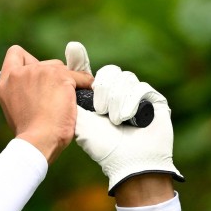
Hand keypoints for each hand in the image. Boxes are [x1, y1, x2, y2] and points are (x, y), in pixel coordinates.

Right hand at [0, 45, 92, 162]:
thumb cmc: (29, 132)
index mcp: (6, 82)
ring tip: (64, 103)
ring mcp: (40, 72)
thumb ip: (23, 91)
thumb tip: (42, 86)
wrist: (38, 141)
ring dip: (66, 81)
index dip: (28, 61)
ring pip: (61, 67)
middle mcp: (20, 73)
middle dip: (51, 76)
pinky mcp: (60, 76)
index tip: (36, 74)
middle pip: (42, 62)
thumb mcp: (16, 107)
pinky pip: (79, 76)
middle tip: (52, 98)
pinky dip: (84, 85)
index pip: (15, 54)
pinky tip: (80, 99)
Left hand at [65, 42, 183, 195]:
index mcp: (98, 98)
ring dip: (116, 100)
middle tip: (100, 110)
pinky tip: (126, 118)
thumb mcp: (80, 122)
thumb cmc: (102, 146)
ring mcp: (137, 95)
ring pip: (124, 78)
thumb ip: (70, 99)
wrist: (128, 161)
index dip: (81, 61)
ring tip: (113, 119)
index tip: (72, 49)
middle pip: (109, 72)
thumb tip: (56, 76)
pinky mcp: (154, 99)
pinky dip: (131, 102)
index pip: (90, 73)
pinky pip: (140, 87)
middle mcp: (118, 94)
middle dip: (103, 89)